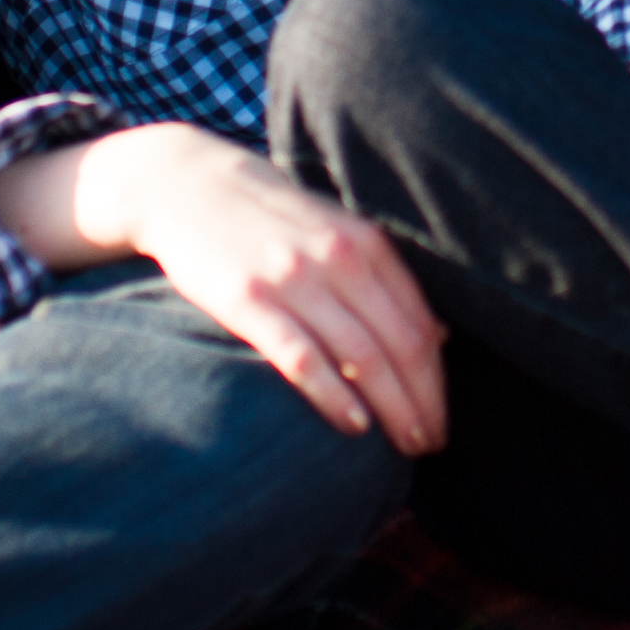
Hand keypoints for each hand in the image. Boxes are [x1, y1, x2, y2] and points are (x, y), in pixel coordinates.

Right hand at [56, 126, 452, 455]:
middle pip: (401, 345)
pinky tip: (355, 425)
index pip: (420, 323)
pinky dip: (335, 397)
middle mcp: (339, 257)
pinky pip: (304, 359)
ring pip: (363, 357)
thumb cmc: (272, 218)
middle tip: (430, 444)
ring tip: (405, 445)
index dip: (437, 379)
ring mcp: (294, 279)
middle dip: (423, 402)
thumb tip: (441, 336)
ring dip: (392, 409)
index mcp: (366, 242)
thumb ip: (384, 278)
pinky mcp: (249, 301)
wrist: (188, 185)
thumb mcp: (337, 230)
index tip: (441, 417)